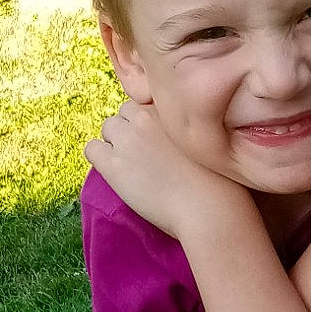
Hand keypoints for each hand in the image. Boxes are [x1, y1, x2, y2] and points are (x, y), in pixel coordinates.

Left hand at [83, 100, 249, 242]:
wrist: (209, 208)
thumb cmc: (219, 181)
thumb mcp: (206, 138)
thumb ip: (188, 126)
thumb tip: (173, 131)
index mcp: (171, 107)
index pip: (148, 103)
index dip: (152, 123)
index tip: (160, 141)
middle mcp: (146, 116)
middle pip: (126, 113)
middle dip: (133, 130)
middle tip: (146, 155)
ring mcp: (128, 139)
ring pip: (108, 128)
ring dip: (117, 143)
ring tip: (133, 166)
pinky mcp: (113, 164)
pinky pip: (91, 149)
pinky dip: (100, 157)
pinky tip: (117, 172)